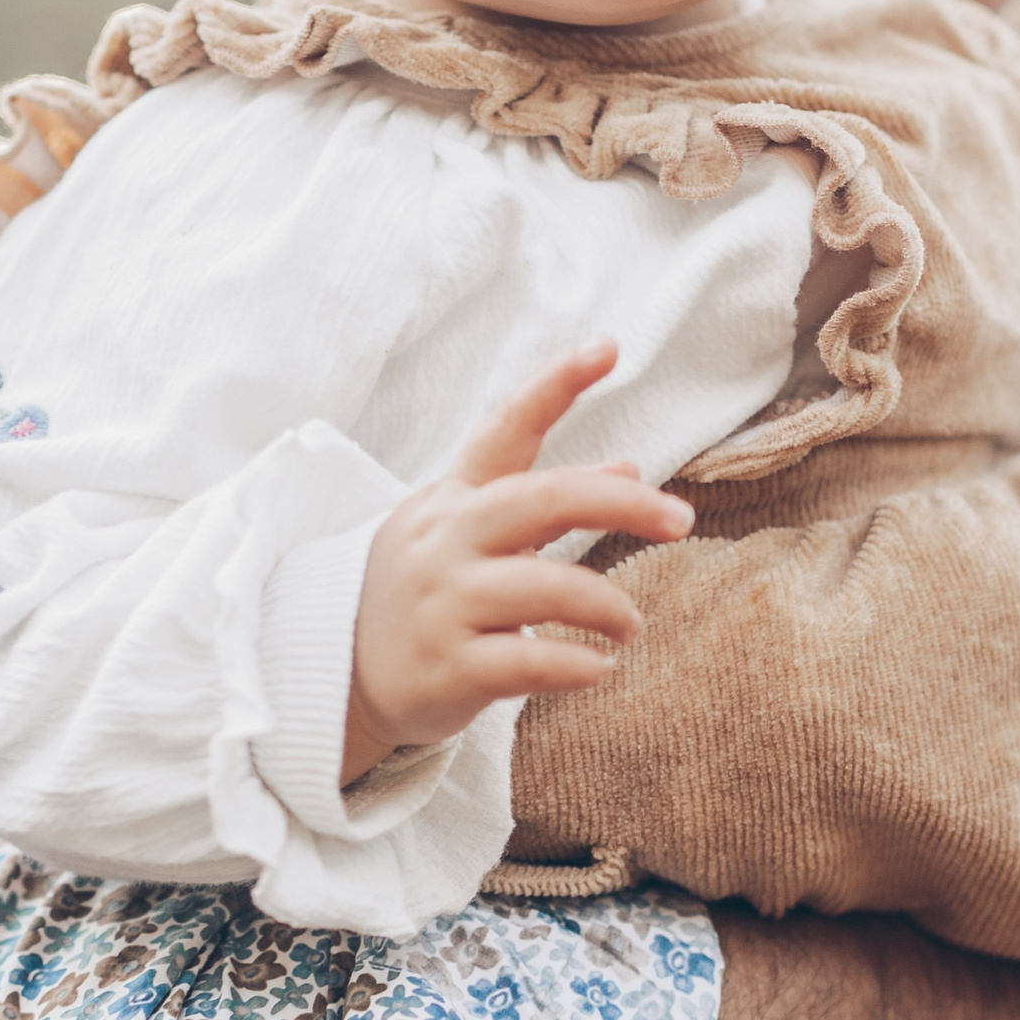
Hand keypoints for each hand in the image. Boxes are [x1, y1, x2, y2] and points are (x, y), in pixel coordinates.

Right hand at [341, 340, 691, 783]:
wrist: (340, 671)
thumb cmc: (429, 588)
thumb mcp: (474, 532)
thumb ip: (547, 500)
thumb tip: (631, 467)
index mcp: (456, 498)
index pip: (507, 427)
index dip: (557, 384)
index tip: (608, 348)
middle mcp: (446, 540)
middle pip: (543, 499)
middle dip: (620, 503)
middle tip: (680, 519)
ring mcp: (442, 603)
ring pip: (544, 587)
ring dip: (606, 606)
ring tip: (630, 625)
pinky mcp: (447, 668)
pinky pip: (528, 661)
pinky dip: (575, 666)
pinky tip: (600, 668)